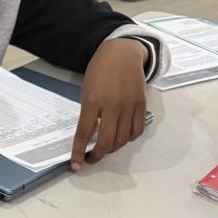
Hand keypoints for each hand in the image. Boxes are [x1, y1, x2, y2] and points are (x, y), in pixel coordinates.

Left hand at [70, 38, 148, 170]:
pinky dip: (128, 139)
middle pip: (106, 141)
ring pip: (122, 139)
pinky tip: (121, 138)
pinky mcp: (141, 105)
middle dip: (97, 155)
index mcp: (93, 100)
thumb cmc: (100, 70)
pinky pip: (137, 131)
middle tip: (91, 158)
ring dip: (112, 149)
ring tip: (105, 149)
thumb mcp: (87, 90)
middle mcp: (112, 105)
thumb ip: (88, 112)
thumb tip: (89, 135)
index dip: (79, 151)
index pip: (84, 132)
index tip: (76, 164)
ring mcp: (129, 106)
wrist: (122, 53)